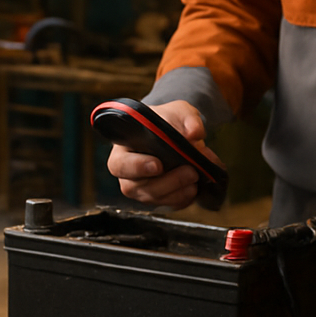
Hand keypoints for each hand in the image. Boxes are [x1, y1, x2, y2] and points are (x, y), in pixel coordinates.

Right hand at [105, 100, 222, 208]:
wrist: (178, 132)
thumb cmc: (169, 121)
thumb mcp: (179, 111)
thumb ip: (187, 118)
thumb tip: (194, 133)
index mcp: (123, 149)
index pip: (119, 164)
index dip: (136, 167)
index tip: (158, 165)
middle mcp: (127, 173)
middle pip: (135, 187)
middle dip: (166, 182)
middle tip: (190, 172)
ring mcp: (141, 188)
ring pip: (152, 198)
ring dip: (176, 192)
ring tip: (196, 178)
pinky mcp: (157, 198)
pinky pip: (167, 205)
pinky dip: (182, 199)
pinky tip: (194, 187)